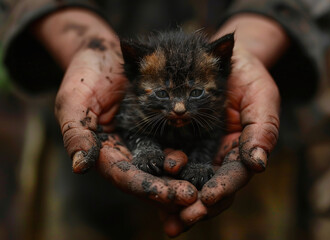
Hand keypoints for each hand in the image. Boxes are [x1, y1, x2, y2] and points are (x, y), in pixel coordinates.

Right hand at [33, 8, 197, 214]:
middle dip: (169, 190)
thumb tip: (81, 167)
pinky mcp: (159, 129)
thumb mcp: (73, 101)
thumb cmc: (85, 75)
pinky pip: (175, 145)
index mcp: (105, 152)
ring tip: (200, 184)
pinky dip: (188, 157)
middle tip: (192, 196)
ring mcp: (144, 140)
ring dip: (181, 178)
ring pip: (164, 168)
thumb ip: (76, 133)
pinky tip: (202, 163)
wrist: (104, 54)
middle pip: (148, 178)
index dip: (147, 188)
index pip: (125, 177)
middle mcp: (127, 152)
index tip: (171, 196)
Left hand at [160, 14, 287, 236]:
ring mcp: (197, 150)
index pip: (234, 175)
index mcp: (239, 150)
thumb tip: (259, 165)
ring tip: (167, 222)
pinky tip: (150, 196)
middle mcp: (218, 156)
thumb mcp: (262, 98)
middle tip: (182, 221)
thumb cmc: (248, 77)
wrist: (224, 59)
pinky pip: (168, 163)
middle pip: (210, 187)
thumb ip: (262, 129)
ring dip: (177, 203)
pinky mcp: (177, 141)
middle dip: (198, 206)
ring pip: (188, 182)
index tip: (208, 199)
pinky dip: (161, 180)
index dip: (223, 188)